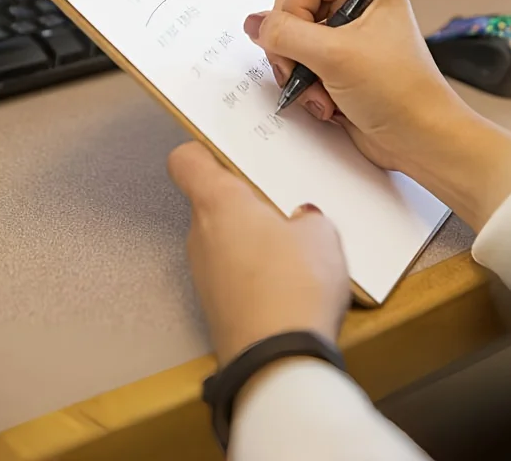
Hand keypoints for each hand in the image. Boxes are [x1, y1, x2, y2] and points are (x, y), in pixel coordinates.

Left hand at [168, 141, 349, 365]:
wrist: (278, 362)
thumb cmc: (292, 289)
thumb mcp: (322, 234)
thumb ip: (309, 216)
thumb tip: (304, 220)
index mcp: (219, 203)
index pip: (187, 160)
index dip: (205, 150)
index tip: (227, 149)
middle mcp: (200, 234)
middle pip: (212, 200)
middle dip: (246, 199)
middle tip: (282, 203)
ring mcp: (204, 273)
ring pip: (224, 238)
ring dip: (252, 238)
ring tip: (293, 248)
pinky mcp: (215, 304)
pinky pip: (232, 272)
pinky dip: (254, 270)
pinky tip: (287, 282)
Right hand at [244, 0, 510, 230]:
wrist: (419, 139)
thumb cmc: (399, 91)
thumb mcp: (335, 56)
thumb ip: (286, 34)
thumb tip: (254, 23)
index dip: (294, 8)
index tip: (305, 41)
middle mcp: (354, 5)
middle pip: (291, 8)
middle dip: (292, 47)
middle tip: (305, 71)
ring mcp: (344, 36)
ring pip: (290, 40)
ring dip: (299, 72)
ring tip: (322, 93)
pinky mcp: (336, 64)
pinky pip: (299, 64)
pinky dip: (305, 86)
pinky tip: (327, 103)